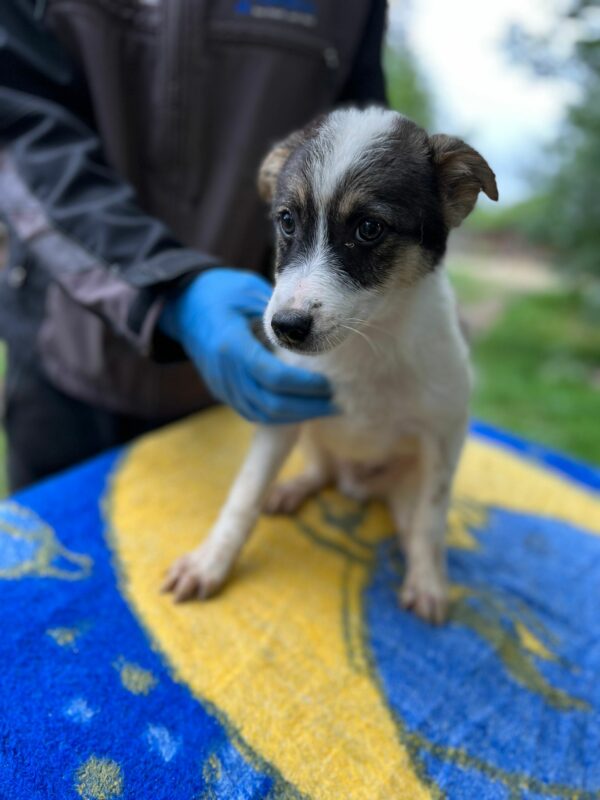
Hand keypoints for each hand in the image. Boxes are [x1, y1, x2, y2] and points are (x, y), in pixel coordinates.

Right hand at [159, 268, 335, 423]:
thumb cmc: (221, 292)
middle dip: (307, 408)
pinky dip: (279, 415)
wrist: (183, 306)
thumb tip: (316, 327)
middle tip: (337, 402)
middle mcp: (224, 371)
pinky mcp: (222, 392)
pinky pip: (252, 412)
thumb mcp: (250, 291)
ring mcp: (221, 385)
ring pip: (262, 414)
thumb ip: (279, 314)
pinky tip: (302, 408)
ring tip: (325, 407)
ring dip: (296, 416)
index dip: (305, 386)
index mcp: (231, 344)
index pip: (273, 377)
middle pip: (270, 404)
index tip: (330, 384)